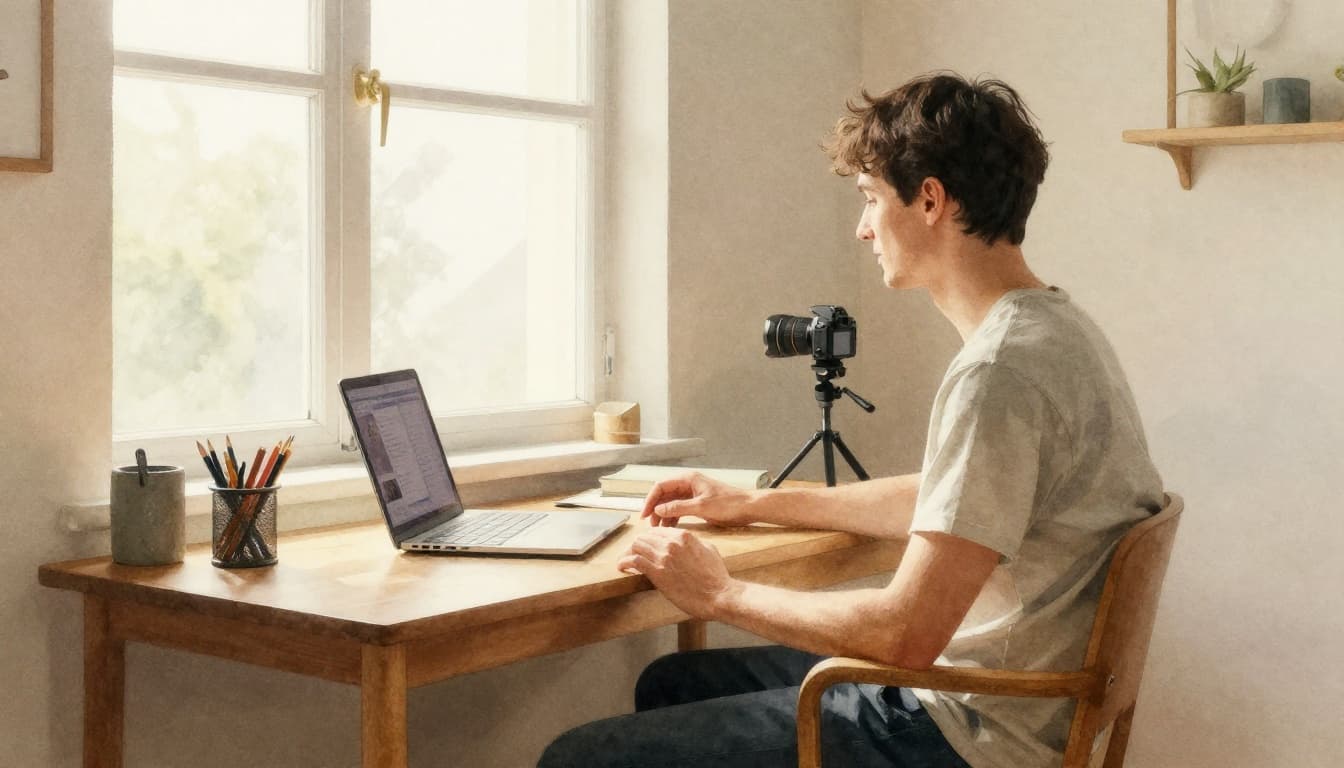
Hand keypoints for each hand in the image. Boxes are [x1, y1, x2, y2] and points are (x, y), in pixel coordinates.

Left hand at [617, 527, 737, 618]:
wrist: (718, 595)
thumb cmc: (716, 576)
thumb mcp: (708, 550)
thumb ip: (694, 542)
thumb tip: (686, 543)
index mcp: (684, 536)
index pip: (657, 531)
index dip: (649, 538)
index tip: (645, 546)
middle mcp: (671, 543)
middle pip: (644, 536)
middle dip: (637, 544)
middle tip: (632, 553)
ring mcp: (664, 557)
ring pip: (636, 545)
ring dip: (628, 552)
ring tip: (625, 560)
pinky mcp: (658, 572)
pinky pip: (634, 561)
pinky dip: (625, 562)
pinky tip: (622, 567)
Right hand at [640, 472, 754, 527]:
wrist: (749, 508)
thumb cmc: (729, 504)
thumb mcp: (701, 507)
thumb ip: (678, 508)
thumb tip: (658, 509)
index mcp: (688, 479)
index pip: (660, 486)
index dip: (650, 500)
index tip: (645, 515)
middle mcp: (688, 484)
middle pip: (664, 495)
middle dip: (656, 509)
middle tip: (651, 525)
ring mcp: (693, 494)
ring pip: (671, 503)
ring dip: (664, 515)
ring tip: (659, 529)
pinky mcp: (698, 503)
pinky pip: (680, 509)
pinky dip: (674, 518)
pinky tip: (671, 528)